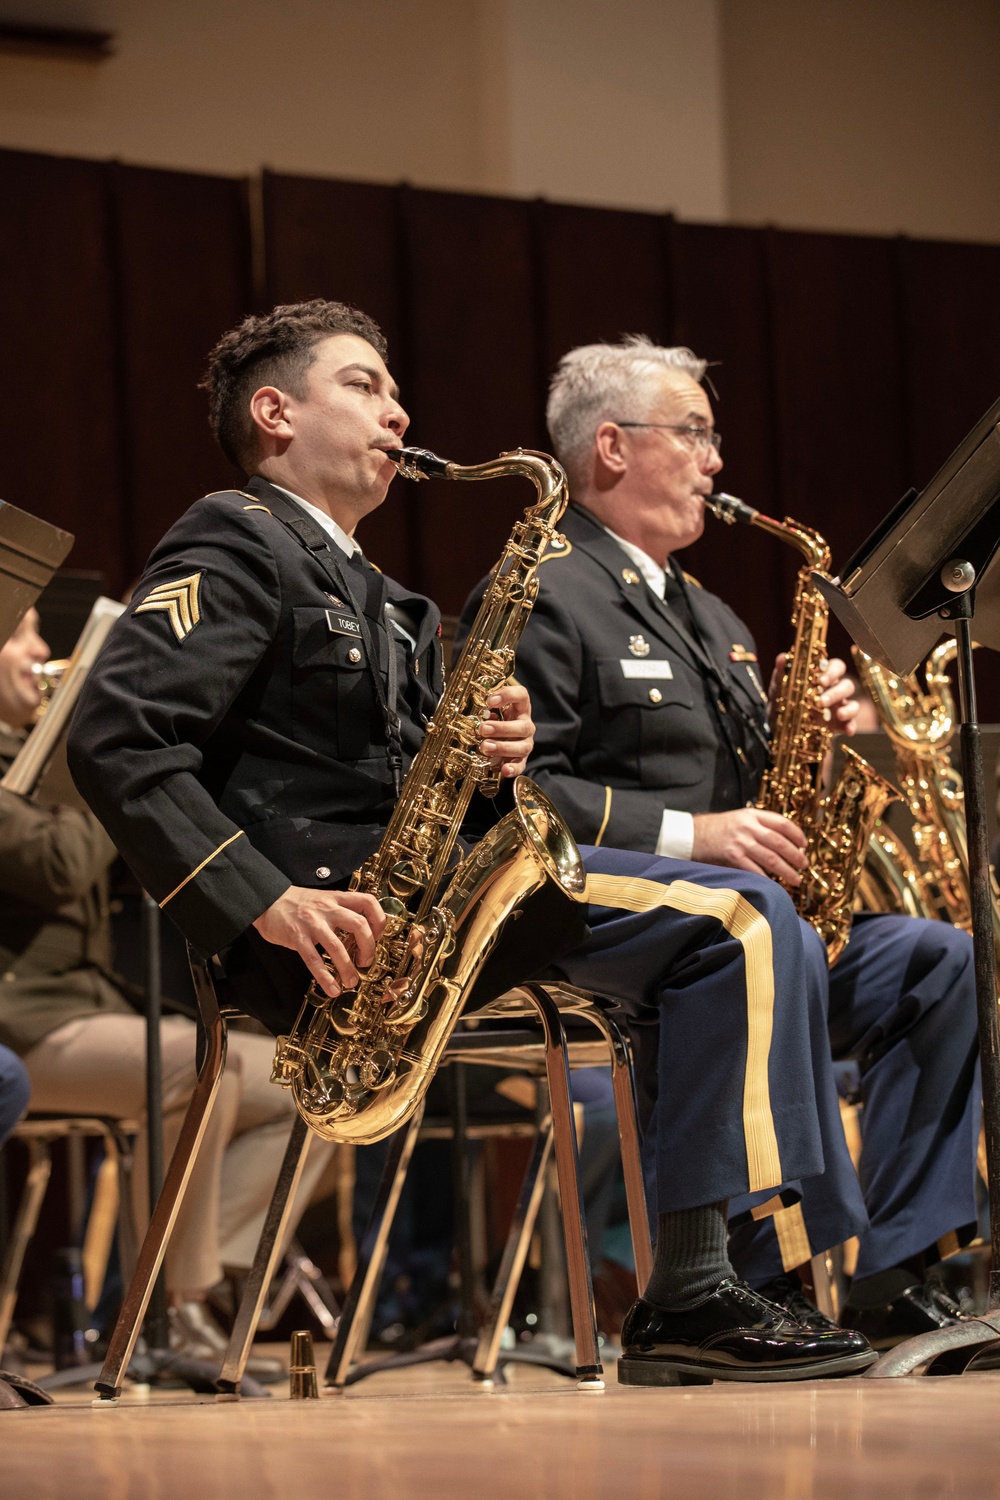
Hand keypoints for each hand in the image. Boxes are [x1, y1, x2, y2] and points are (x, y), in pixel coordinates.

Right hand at [253, 887, 386, 997]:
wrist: (266, 899)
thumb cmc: (296, 903)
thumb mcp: (322, 899)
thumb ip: (340, 911)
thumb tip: (360, 933)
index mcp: (336, 898)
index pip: (368, 902)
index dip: (379, 920)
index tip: (378, 936)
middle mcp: (327, 909)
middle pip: (359, 925)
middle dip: (368, 947)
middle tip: (366, 961)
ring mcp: (312, 923)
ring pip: (338, 946)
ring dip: (348, 968)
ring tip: (352, 981)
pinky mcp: (297, 936)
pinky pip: (314, 960)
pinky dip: (325, 977)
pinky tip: (331, 989)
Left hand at [477, 680, 534, 777]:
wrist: (502, 737)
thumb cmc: (495, 720)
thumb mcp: (490, 710)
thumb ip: (484, 708)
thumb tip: (469, 708)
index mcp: (520, 708)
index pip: (521, 695)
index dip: (508, 696)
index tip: (490, 701)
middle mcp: (526, 725)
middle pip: (523, 726)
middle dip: (502, 728)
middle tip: (483, 729)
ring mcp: (525, 743)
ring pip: (522, 747)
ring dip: (503, 747)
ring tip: (485, 747)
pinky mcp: (522, 759)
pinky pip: (521, 765)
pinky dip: (513, 768)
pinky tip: (504, 770)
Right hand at [691, 808, 808, 885]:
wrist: (691, 835)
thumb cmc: (717, 830)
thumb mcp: (739, 819)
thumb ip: (758, 826)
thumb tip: (784, 844)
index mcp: (752, 815)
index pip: (782, 823)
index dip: (797, 834)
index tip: (804, 845)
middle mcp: (748, 826)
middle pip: (780, 842)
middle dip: (795, 856)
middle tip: (804, 866)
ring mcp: (740, 841)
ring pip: (771, 858)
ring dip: (787, 871)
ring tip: (796, 879)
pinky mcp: (732, 856)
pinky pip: (755, 870)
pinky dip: (767, 879)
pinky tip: (774, 885)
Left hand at [768, 652, 858, 733]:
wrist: (779, 724)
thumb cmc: (783, 699)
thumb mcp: (780, 686)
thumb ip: (782, 672)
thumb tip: (782, 658)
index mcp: (823, 677)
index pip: (836, 667)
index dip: (832, 672)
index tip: (821, 680)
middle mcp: (835, 690)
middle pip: (847, 685)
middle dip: (836, 693)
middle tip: (821, 701)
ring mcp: (839, 707)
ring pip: (854, 703)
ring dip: (848, 709)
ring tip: (838, 714)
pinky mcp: (840, 723)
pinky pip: (852, 723)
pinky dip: (852, 726)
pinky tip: (848, 731)